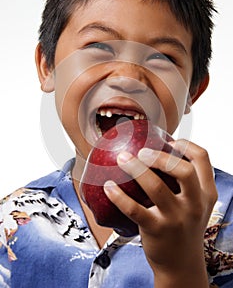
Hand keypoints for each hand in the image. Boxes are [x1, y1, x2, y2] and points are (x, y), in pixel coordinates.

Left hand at [104, 139, 217, 286]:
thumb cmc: (184, 227)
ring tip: (122, 158)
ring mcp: (176, 218)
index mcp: (206, 193)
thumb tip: (157, 153)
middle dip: (160, 157)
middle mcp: (194, 204)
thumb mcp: (195, 204)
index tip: (170, 141)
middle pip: (183, 171)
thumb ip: (186, 183)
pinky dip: (118, 196)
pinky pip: (134, 209)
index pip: (203, 159)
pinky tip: (108, 186)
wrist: (182, 264)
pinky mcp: (157, 230)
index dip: (186, 145)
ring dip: (135, 169)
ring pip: (156, 187)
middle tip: (142, 151)